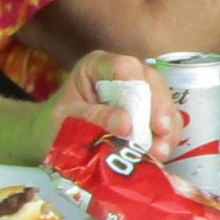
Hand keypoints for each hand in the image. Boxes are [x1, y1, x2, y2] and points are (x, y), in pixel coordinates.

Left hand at [50, 50, 175, 156]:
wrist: (51, 138)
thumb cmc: (55, 123)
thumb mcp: (67, 119)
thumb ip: (95, 117)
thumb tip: (127, 124)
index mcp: (98, 66)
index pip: (124, 66)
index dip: (137, 85)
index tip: (139, 113)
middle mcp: (122, 75)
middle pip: (151, 82)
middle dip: (159, 108)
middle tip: (161, 132)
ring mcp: (137, 94)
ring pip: (163, 102)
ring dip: (167, 127)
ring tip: (161, 151)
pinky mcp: (145, 115)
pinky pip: (164, 121)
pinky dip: (166, 137)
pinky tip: (160, 153)